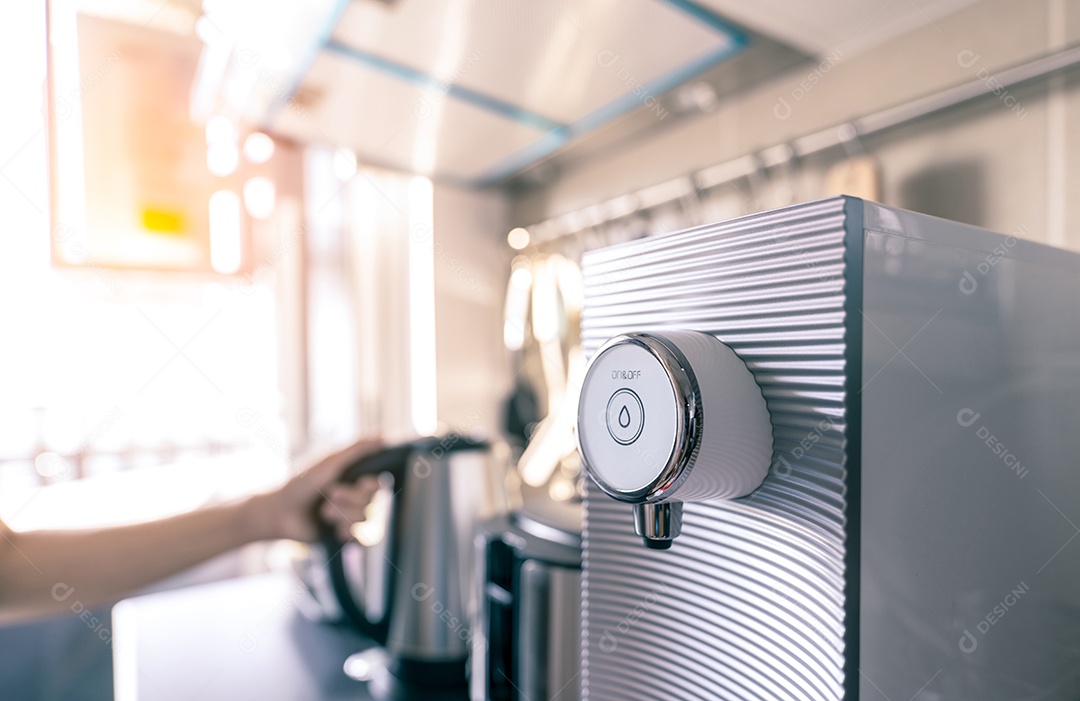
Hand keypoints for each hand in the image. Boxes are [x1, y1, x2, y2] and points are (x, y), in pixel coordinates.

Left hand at [253, 438, 382, 542]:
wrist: (280, 513)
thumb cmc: (301, 483)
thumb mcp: (330, 461)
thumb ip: (358, 449)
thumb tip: (383, 435)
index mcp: (353, 478)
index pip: (378, 483)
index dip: (371, 486)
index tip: (361, 483)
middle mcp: (354, 497)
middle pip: (371, 502)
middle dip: (350, 499)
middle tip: (330, 494)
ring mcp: (349, 517)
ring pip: (365, 519)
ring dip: (342, 514)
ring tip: (323, 512)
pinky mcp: (343, 535)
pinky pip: (359, 539)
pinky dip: (345, 532)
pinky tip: (332, 529)